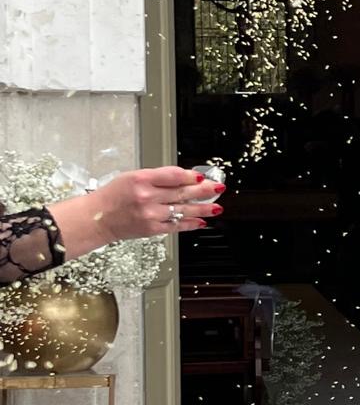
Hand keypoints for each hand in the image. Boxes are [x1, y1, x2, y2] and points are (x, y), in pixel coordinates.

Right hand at [90, 167, 223, 237]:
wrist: (97, 218)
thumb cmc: (113, 196)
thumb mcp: (132, 176)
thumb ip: (158, 177)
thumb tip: (184, 178)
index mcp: (141, 179)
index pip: (173, 175)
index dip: (191, 176)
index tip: (202, 176)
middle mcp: (146, 197)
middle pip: (182, 192)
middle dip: (203, 191)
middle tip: (217, 188)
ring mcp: (150, 214)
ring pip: (183, 210)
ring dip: (203, 209)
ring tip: (217, 207)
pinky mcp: (152, 229)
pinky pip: (176, 226)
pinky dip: (190, 224)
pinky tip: (201, 222)